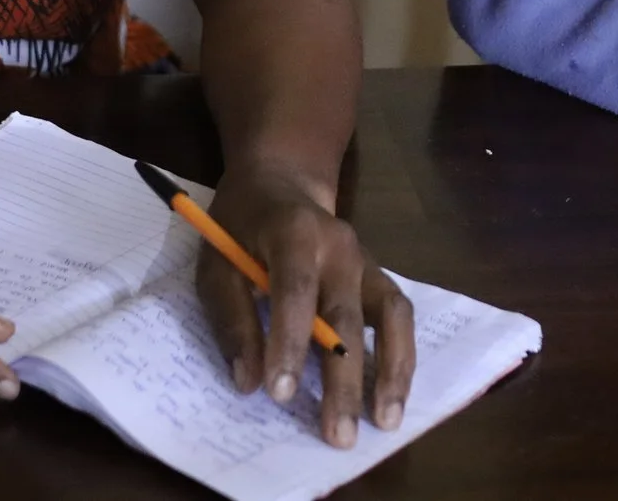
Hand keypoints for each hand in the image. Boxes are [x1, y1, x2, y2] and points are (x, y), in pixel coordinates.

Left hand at [195, 160, 415, 448]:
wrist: (281, 182)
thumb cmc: (240, 227)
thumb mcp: (216, 264)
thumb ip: (231, 320)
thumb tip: (249, 382)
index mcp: (293, 232)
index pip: (295, 290)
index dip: (288, 342)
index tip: (280, 394)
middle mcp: (340, 245)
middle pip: (345, 316)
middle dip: (343, 380)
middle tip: (337, 436)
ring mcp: (366, 261)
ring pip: (389, 316)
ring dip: (391, 371)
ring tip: (385, 423)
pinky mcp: (378, 277)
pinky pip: (399, 316)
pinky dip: (401, 357)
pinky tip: (393, 397)